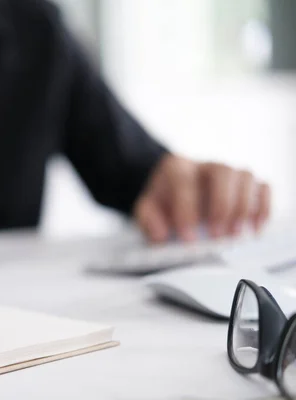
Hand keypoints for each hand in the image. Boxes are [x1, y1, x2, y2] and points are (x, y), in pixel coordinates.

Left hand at [134, 154, 270, 242]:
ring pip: (246, 177)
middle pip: (223, 172)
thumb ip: (149, 220)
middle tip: (216, 235)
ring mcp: (229, 172)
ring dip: (244, 208)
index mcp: (177, 168)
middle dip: (222, 205)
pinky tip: (254, 229)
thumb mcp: (146, 209)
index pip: (184, 181)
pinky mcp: (245, 184)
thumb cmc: (163, 200)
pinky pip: (263, 188)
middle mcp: (206, 165)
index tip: (188, 238)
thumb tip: (161, 234)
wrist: (173, 189)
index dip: (187, 210)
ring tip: (234, 234)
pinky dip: (263, 208)